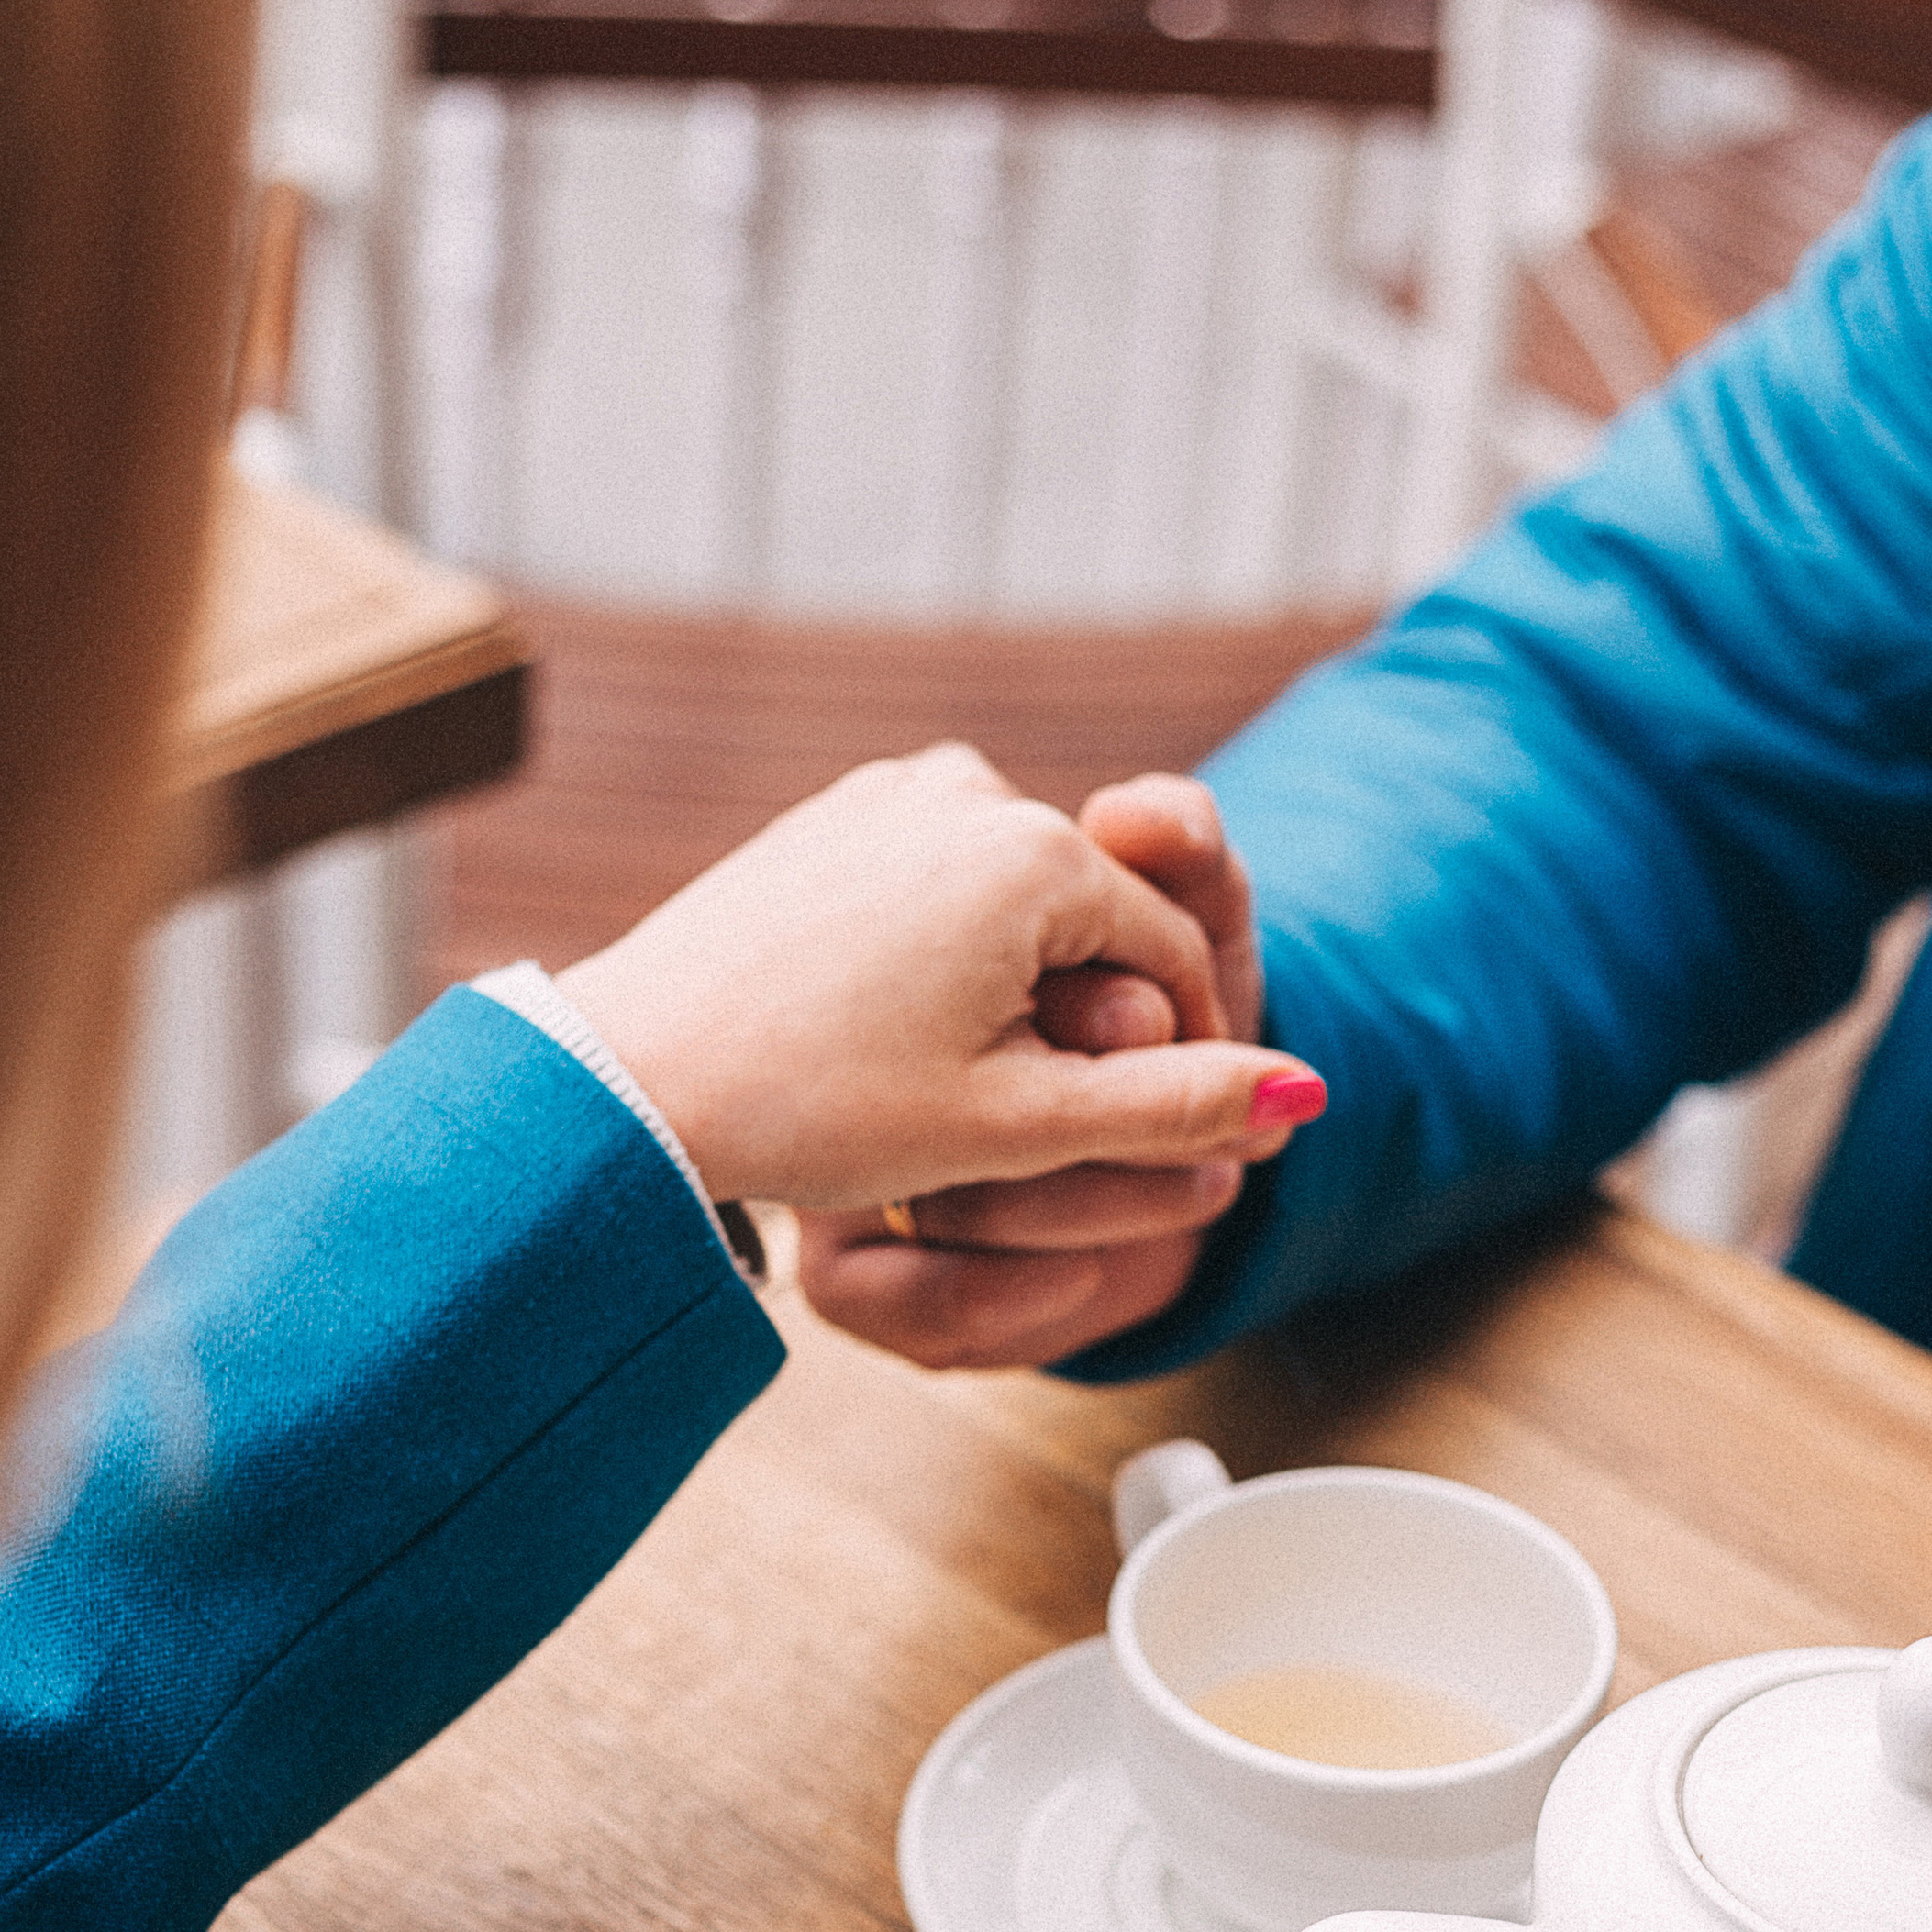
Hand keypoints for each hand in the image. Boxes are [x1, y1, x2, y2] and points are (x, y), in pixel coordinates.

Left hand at [558, 746, 1318, 1213]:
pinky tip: (887, 1043)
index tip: (1145, 1140)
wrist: (627, 1078)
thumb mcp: (1016, 1126)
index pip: (1169, 962)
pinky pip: (933, 893)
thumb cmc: (817, 1108)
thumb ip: (1171, 1106)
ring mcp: (890, 794)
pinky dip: (942, 964)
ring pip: (1012, 913)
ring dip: (1015, 996)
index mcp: (1037, 853)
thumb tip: (1304, 1096)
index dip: (1175, 1063)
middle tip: (1032, 1130)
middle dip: (1085, 1024)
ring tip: (950, 1091)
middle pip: (1089, 927)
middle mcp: (970, 790)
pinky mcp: (829, 819)